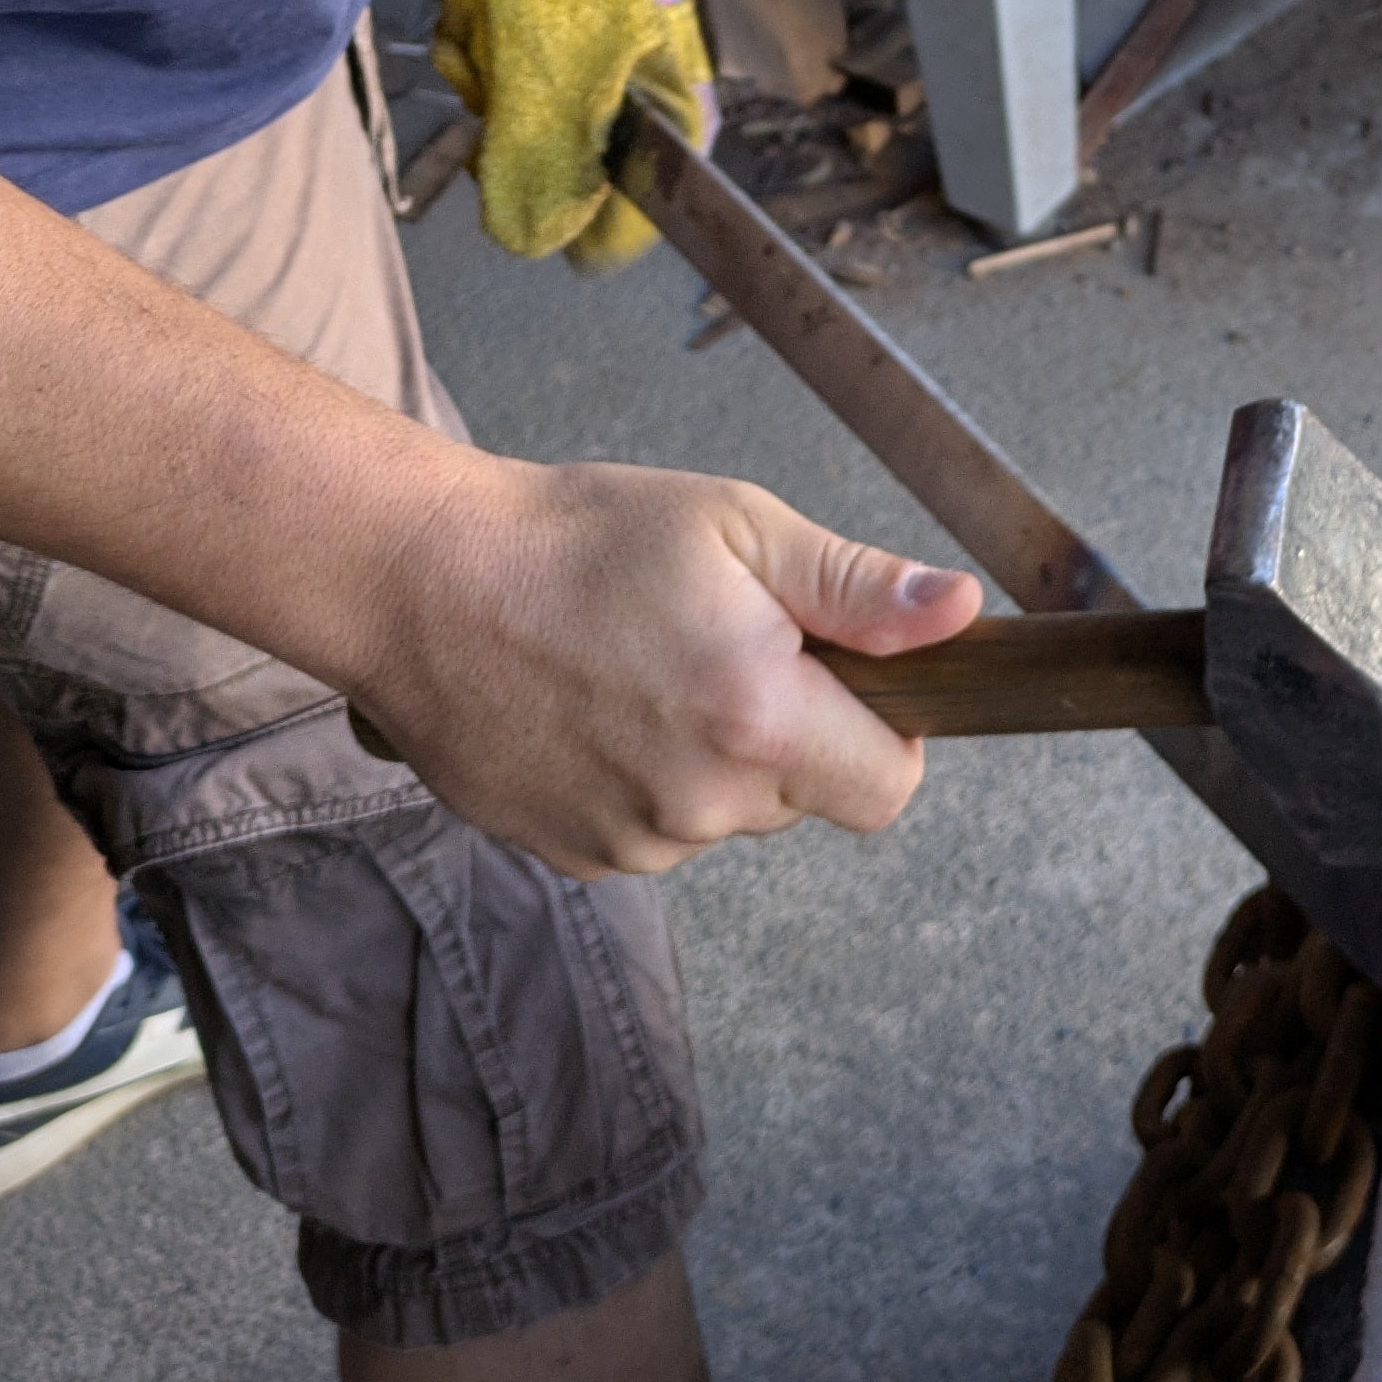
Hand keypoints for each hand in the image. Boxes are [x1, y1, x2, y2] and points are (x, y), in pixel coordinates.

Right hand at [354, 455, 984, 875]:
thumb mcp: (737, 527)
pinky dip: (643, 779)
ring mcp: (631, 841)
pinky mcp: (573, 854)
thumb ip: (857, 587)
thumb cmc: (577, 538)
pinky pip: (652, 830)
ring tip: (640, 667)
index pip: (889, 787)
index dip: (885, 729)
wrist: (420, 582)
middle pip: (805, 795)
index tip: (839, 673)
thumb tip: (961, 616)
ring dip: (711, 757)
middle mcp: (702, 804)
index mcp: (758, 719)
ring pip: (725, 814)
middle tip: (719, 643)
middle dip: (789, 730)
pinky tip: (593, 707)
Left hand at [381, 0, 711, 270]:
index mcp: (675, 108)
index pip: (650, 209)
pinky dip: (482, 52)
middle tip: (501, 99)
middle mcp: (648, 83)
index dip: (595, 225)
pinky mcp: (554, 21)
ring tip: (484, 42)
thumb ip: (543, 181)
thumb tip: (537, 241)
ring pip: (530, 116)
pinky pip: (508, 70)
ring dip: (491, 88)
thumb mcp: (546, 98)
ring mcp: (600, 49)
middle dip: (520, 136)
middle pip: (574, 163)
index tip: (545, 222)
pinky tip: (475, 19)